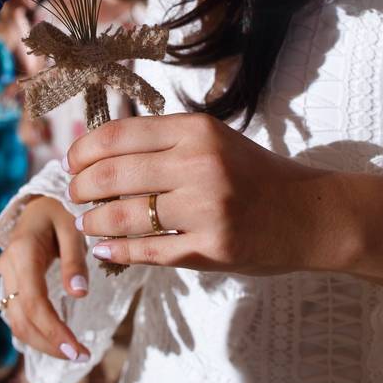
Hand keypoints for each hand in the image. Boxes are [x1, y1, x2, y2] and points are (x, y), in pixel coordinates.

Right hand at [0, 196, 92, 362]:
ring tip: (73, 352)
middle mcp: (8, 267)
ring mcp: (5, 276)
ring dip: (41, 342)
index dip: (52, 330)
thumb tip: (78, 295)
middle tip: (81, 356)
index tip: (76, 350)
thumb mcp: (73, 228)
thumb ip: (74, 261)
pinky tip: (56, 340)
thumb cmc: (60, 211)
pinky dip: (35, 332)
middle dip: (49, 343)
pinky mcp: (10, 284)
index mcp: (22, 252)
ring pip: (16, 321)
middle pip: (22, 318)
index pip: (34, 302)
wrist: (39, 201)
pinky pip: (17, 314)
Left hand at [66, 113, 361, 275]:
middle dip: (81, 188)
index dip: (83, 150)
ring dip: (94, 222)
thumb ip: (162, 142)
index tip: (71, 163)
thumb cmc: (254, 175)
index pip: (118, 134)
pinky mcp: (213, 247)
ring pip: (124, 216)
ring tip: (87, 223)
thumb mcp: (213, 141)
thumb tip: (94, 147)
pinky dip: (117, 252)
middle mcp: (200, 164)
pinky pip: (148, 251)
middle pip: (113, 175)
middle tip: (74, 195)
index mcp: (197, 130)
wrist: (311, 213)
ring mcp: (207, 208)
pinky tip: (105, 250)